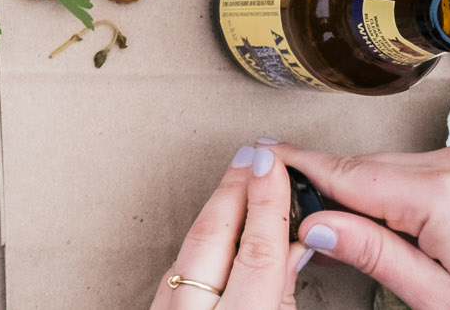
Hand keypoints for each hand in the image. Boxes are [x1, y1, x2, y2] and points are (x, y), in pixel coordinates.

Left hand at [153, 141, 307, 309]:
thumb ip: (283, 293)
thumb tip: (293, 245)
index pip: (256, 253)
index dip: (267, 204)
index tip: (273, 165)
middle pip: (212, 235)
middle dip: (236, 188)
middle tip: (256, 155)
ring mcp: (166, 308)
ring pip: (192, 243)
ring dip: (218, 204)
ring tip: (240, 174)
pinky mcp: (155, 306)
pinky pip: (179, 259)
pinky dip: (203, 233)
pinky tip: (218, 214)